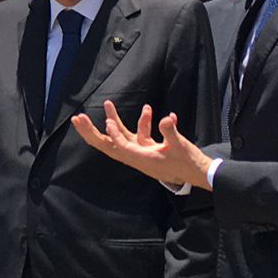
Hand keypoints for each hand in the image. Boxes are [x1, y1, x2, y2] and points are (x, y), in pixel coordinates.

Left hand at [71, 101, 213, 190]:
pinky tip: (149, 110)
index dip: (113, 135)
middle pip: (108, 145)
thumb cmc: (189, 162)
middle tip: (77, 119)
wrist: (199, 173)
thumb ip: (171, 131)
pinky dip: (142, 124)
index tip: (107, 122)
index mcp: (141, 159)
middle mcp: (137, 157)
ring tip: (108, 103)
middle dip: (92, 132)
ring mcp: (142, 153)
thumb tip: (166, 119)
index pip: (120, 147)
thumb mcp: (180, 146)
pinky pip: (139, 136)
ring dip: (115, 121)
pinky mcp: (150, 149)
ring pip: (121, 137)